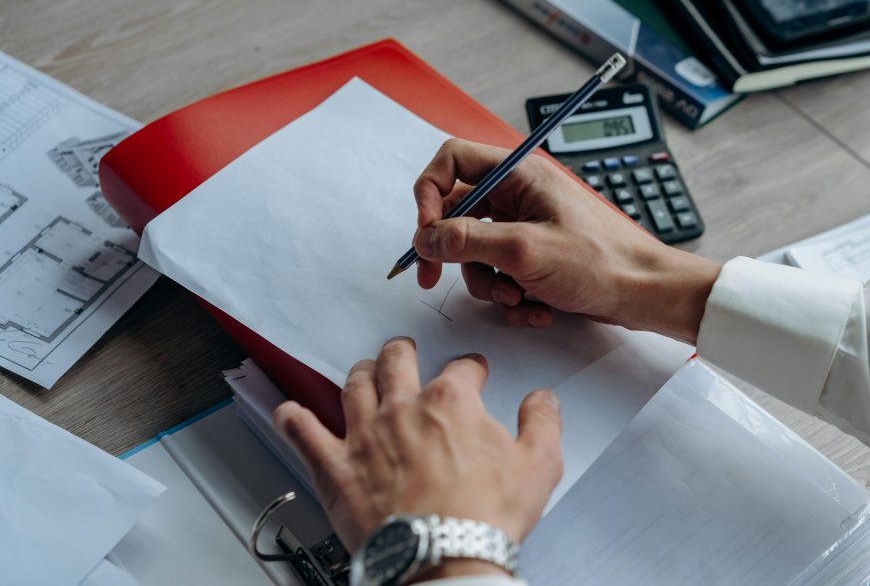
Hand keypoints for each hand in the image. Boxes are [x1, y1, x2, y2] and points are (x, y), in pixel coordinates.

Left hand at [273, 337, 562, 577]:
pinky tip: (288, 411)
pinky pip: (303, 433)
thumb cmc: (483, 517)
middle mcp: (402, 409)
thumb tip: (542, 399)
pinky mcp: (336, 469)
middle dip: (402, 350)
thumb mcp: (539, 465)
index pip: (462, 367)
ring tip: (363, 370)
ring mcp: (364, 436)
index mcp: (450, 402)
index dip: (471, 367)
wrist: (442, 559)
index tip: (474, 372)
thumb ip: (543, 421)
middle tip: (405, 350)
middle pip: (396, 360)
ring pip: (353, 386)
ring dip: (359, 373)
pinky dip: (293, 419)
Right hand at [412, 139, 720, 342]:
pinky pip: (499, 273)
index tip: (425, 231)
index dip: (429, 192)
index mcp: (519, 175)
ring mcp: (525, 226)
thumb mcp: (525, 251)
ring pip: (474, 251)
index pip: (452, 161)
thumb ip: (467, 240)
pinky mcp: (532, 256)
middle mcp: (519, 195)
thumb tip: (425, 237)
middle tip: (434, 277)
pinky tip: (536, 307)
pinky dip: (509, 295)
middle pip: (456, 213)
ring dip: (487, 282)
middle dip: (452, 251)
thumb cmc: (602, 262)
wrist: (644, 294)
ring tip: (516, 298)